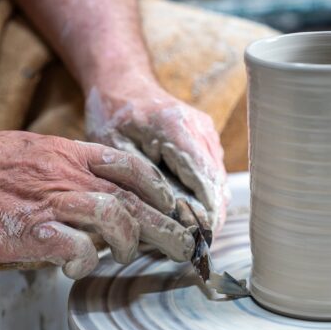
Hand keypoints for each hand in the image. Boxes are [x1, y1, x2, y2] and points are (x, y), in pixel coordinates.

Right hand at [0, 130, 195, 278]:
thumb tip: (87, 195)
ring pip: (116, 218)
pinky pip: (77, 248)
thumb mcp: (28, 152)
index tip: (172, 209)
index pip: (131, 166)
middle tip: (183, 246)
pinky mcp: (30, 230)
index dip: (159, 190)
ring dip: (131, 242)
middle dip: (167, 224)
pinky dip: (86, 261)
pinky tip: (76, 269)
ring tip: (128, 257)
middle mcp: (66, 173)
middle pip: (135, 197)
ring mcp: (50, 200)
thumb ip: (62, 169)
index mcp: (68, 153)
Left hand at [85, 77, 228, 230]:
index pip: (203, 179)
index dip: (206, 213)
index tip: (200, 240)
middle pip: (217, 183)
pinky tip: (188, 214)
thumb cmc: (112, 113)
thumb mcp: (114, 147)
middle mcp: (199, 129)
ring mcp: (206, 132)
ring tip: (192, 236)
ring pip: (218, 180)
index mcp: (175, 128)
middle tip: (195, 247)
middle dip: (210, 217)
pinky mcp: (205, 138)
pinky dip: (204, 195)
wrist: (122, 82)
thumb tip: (165, 215)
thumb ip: (139, 178)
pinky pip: (211, 173)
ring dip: (209, 208)